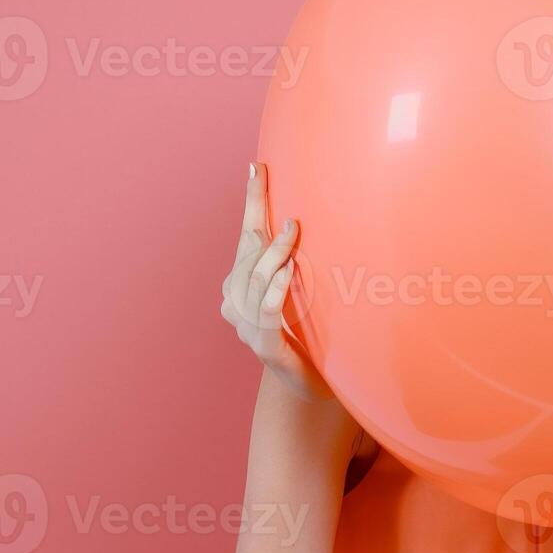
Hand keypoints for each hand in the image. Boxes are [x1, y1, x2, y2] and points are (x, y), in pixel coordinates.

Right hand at [220, 162, 331, 400]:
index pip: (246, 236)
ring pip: (253, 282)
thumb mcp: (304, 288)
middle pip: (246, 256)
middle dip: (264, 229)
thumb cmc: (311, 333)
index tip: (256, 167)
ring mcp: (248, 329)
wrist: (313, 385)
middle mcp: (236, 305)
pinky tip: (290, 273)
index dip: (252, 202)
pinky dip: (276, 290)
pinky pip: (266, 313)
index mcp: (241, 286)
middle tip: (292, 217)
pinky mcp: (266, 349)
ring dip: (273, 256)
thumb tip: (316, 213)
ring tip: (292, 235)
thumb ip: (299, 257)